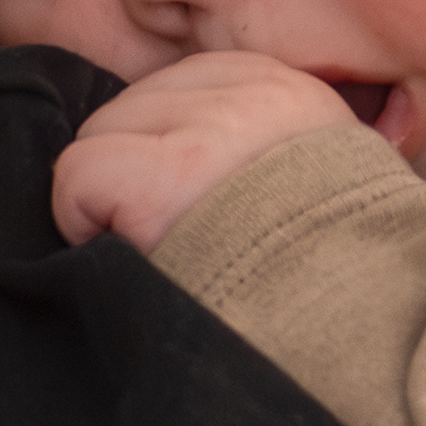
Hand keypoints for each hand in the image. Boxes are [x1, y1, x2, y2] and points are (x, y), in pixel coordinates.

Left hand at [53, 51, 355, 252]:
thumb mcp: (302, 180)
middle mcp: (249, 94)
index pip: (173, 91)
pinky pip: (74, 176)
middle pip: (130, 108)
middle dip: (133, 174)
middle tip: (181, 239)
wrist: (351, 334)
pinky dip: (82, 221)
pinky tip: (136, 255)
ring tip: (169, 249)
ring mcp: (208, 133)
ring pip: (95, 136)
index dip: (163, 158)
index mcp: (281, 90)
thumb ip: (245, 145)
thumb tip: (173, 141)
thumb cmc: (316, 274)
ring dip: (112, 196)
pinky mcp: (164, 182)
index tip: (197, 213)